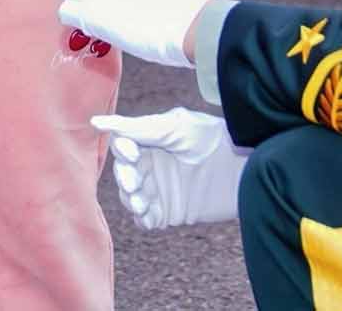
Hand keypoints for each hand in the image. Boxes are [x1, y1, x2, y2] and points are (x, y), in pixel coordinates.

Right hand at [91, 110, 245, 228]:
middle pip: (123, 173)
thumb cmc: (212, 137)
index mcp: (150, 141)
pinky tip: (148, 215)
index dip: (122, 151)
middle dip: (125, 178)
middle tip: (135, 183)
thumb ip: (138, 127)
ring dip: (131, 199)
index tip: (132, 154)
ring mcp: (160, 190)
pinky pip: (146, 219)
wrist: (245, 168)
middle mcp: (152, 165)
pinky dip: (143, 218)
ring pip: (131, 197)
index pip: (122, 146)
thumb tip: (96, 123)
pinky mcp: (170, 212)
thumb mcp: (174, 127)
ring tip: (142, 202)